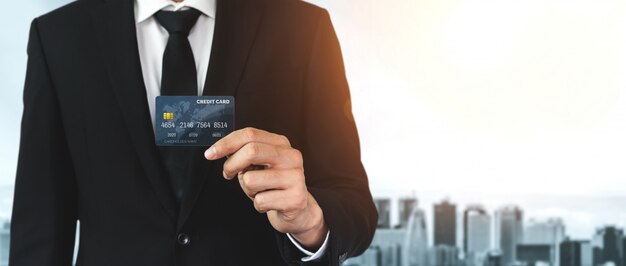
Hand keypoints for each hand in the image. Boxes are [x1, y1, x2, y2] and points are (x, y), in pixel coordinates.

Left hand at [204, 127, 327, 248]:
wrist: (297, 210)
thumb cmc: (273, 185)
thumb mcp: (259, 165)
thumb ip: (244, 154)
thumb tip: (221, 150)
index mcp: (281, 143)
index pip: (250, 134)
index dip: (226, 143)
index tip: (210, 154)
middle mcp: (291, 156)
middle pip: (251, 150)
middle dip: (232, 164)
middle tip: (228, 174)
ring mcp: (295, 177)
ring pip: (251, 179)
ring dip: (247, 189)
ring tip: (259, 191)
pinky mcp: (295, 198)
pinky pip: (260, 201)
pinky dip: (258, 205)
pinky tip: (269, 203)